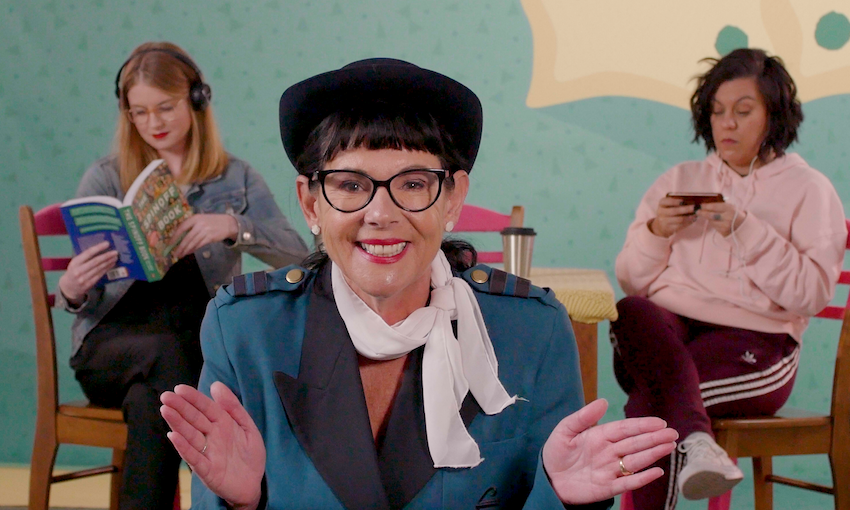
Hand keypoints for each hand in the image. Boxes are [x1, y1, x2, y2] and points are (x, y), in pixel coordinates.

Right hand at [58, 241, 117, 304]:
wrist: (69, 287)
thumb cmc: (74, 271)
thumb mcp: (75, 263)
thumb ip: (84, 257)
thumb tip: (99, 248)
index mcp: (75, 262)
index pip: (88, 253)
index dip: (98, 248)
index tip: (107, 243)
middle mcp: (79, 270)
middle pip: (96, 261)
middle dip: (107, 256)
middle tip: (115, 252)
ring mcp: (84, 278)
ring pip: (99, 268)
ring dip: (109, 262)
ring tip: (115, 257)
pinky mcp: (89, 284)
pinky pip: (100, 274)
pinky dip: (107, 269)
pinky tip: (112, 264)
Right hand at [160, 382, 265, 509]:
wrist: (253, 484)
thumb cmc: (250, 455)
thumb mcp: (247, 426)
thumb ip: (233, 407)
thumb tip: (216, 385)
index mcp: (222, 424)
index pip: (206, 407)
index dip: (194, 398)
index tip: (179, 388)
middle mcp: (212, 436)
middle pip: (194, 419)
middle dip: (180, 407)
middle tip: (166, 396)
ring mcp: (207, 453)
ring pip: (190, 435)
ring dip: (177, 423)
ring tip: (166, 410)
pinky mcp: (206, 470)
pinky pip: (194, 457)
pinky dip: (183, 447)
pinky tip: (173, 436)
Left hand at [172, 214, 237, 258]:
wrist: (227, 223)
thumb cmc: (211, 221)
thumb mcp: (200, 219)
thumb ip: (191, 225)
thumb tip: (180, 236)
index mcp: (195, 218)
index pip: (182, 228)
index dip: (175, 236)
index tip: (169, 243)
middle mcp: (199, 224)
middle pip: (187, 238)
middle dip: (180, 247)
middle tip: (175, 254)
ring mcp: (205, 231)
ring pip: (193, 243)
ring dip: (186, 250)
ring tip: (181, 255)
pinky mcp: (210, 238)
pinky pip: (199, 245)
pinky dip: (193, 249)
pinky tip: (189, 252)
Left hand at [542, 399, 677, 504]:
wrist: (548, 478)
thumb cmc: (557, 452)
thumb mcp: (565, 430)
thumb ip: (583, 417)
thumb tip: (603, 401)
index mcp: (601, 436)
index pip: (625, 429)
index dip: (642, 425)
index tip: (659, 422)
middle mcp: (610, 452)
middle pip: (635, 444)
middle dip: (654, 438)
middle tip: (672, 433)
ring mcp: (610, 470)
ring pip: (636, 461)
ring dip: (653, 454)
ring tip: (669, 446)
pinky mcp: (607, 488)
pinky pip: (627, 483)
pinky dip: (642, 479)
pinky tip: (657, 472)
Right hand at [649, 197, 696, 237]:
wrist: (661, 225)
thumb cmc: (669, 211)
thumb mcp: (669, 205)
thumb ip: (678, 202)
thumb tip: (691, 202)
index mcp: (661, 204)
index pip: (665, 201)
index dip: (674, 201)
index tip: (683, 201)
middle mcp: (660, 212)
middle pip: (674, 211)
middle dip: (686, 209)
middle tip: (694, 208)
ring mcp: (663, 221)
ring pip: (679, 219)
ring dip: (689, 217)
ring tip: (695, 215)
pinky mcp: (668, 228)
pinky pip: (680, 226)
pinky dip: (688, 223)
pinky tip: (692, 220)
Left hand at [697, 202, 746, 236]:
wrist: (743, 225)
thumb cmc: (734, 213)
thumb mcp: (729, 207)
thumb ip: (719, 206)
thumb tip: (705, 205)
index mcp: (730, 208)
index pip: (715, 206)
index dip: (705, 206)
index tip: (700, 205)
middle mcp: (728, 217)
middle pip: (711, 215)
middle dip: (702, 213)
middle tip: (697, 211)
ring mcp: (726, 225)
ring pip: (711, 221)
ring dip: (707, 218)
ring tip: (706, 215)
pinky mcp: (724, 232)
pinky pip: (714, 226)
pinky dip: (712, 223)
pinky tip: (713, 220)